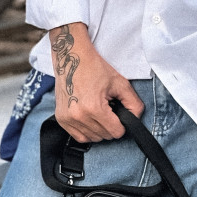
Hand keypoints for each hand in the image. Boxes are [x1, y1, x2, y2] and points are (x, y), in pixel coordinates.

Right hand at [49, 23, 144, 142]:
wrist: (72, 58)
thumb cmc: (95, 68)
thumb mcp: (120, 83)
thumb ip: (134, 103)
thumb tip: (136, 119)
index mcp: (94, 108)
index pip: (116, 132)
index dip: (121, 124)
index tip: (118, 113)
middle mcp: (79, 116)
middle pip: (104, 136)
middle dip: (110, 125)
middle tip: (108, 109)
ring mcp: (68, 119)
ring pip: (92, 138)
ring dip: (99, 129)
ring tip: (98, 111)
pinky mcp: (61, 119)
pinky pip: (79, 137)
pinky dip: (87, 131)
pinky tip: (90, 118)